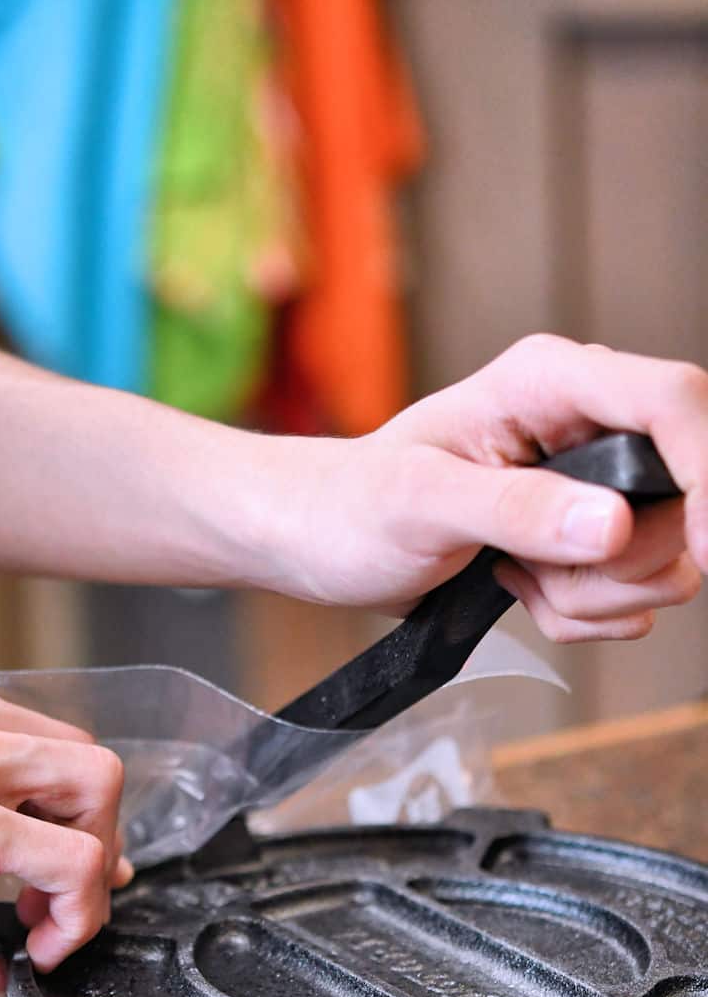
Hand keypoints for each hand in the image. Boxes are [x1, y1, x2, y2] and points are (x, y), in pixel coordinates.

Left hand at [270, 335, 706, 640]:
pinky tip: (517, 589)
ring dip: (589, 597)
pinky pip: (632, 598)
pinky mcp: (590, 537)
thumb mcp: (418, 504)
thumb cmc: (352, 506)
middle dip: (613, 565)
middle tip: (526, 569)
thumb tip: (609, 525)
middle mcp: (589, 424)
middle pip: (684, 500)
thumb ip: (514, 510)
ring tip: (511, 576)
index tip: (704, 547)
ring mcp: (595, 485)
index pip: (675, 403)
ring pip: (663, 561)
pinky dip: (578, 614)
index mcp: (552, 382)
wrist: (325, 543)